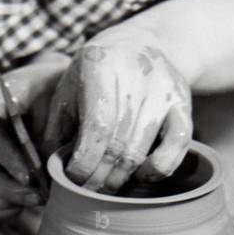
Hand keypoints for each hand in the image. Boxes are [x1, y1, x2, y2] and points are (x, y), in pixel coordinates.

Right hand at [0, 52, 70, 215]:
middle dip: (9, 191)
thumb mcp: (54, 100)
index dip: (7, 161)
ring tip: (35, 200)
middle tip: (40, 197)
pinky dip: (2, 212)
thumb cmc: (53, 87)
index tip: (29, 179)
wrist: (47, 87)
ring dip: (4, 204)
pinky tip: (26, 203)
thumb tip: (47, 175)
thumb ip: (48, 135)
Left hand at [43, 30, 193, 192]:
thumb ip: (56, 127)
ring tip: (106, 187)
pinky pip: (178, 144)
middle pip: (117, 144)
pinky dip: (159, 168)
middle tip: (87, 191)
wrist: (142, 44)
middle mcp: (136, 74)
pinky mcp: (183, 101)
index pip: (95, 128)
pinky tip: (142, 174)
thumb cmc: (95, 75)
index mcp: (99, 65)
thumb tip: (50, 170)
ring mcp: (163, 88)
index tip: (73, 178)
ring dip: (121, 177)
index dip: (83, 162)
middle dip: (99, 177)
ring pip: (141, 150)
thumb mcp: (68, 89)